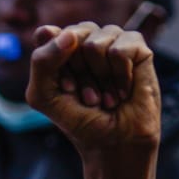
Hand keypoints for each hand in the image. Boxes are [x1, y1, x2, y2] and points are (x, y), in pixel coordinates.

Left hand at [25, 22, 160, 156]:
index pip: (46, 34)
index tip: (64, 88)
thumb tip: (70, 35)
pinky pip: (120, 50)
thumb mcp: (44, 96)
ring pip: (96, 41)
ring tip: (106, 97)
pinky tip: (123, 92)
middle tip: (87, 96)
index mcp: (59, 49)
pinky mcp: (136, 47)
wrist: (115, 143)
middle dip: (78, 73)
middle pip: (73, 35)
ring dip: (100, 79)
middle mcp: (85, 40)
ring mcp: (111, 41)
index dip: (53, 61)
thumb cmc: (79, 121)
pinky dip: (120, 76)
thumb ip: (42, 62)